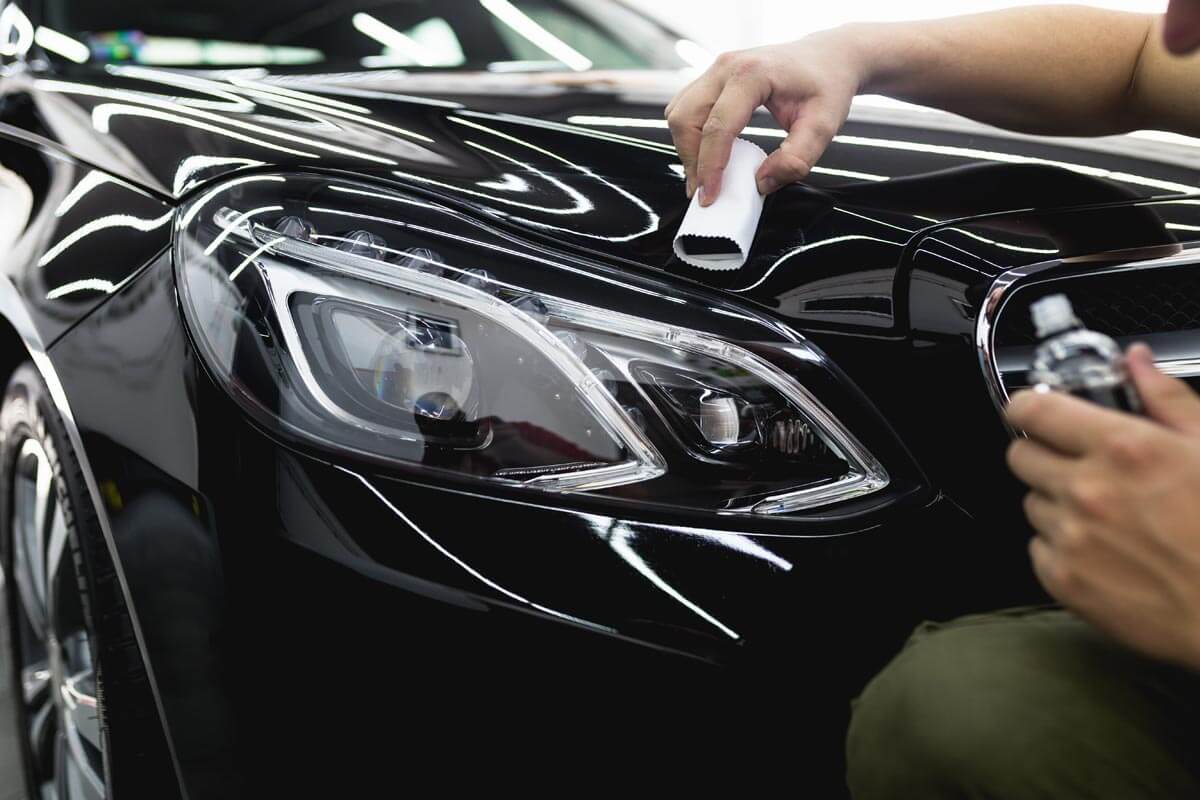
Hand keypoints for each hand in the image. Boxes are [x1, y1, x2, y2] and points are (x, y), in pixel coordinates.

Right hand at [664, 30, 864, 204]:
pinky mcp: (712, 78)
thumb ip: (796, 159)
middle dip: (691, 160)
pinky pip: (685, 108)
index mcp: (752, 74)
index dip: (710, 167)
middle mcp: (727, 66)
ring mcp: (716, 70)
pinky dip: (690, 135)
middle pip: (686, 118)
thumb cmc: (827, 84)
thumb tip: (761, 183)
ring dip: (686, 148)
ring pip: (679, 113)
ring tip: (705, 175)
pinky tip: (707, 153)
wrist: (829, 56)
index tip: (710, 196)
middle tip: (705, 191)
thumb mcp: (823, 127)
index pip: (718, 126)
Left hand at [1007, 344, 1199, 668]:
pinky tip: (1104, 550)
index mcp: (1123, 449)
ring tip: (1107, 515)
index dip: (1029, 407)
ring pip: (1031, 502)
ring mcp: (1070, 537)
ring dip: (1057, 502)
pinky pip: (1037, 547)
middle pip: (1021, 455)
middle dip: (1044, 454)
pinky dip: (1061, 546)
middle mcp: (1087, 490)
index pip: (1033, 410)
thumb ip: (1167, 399)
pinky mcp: (1063, 579)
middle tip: (1080, 465)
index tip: (1037, 413)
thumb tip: (1135, 361)